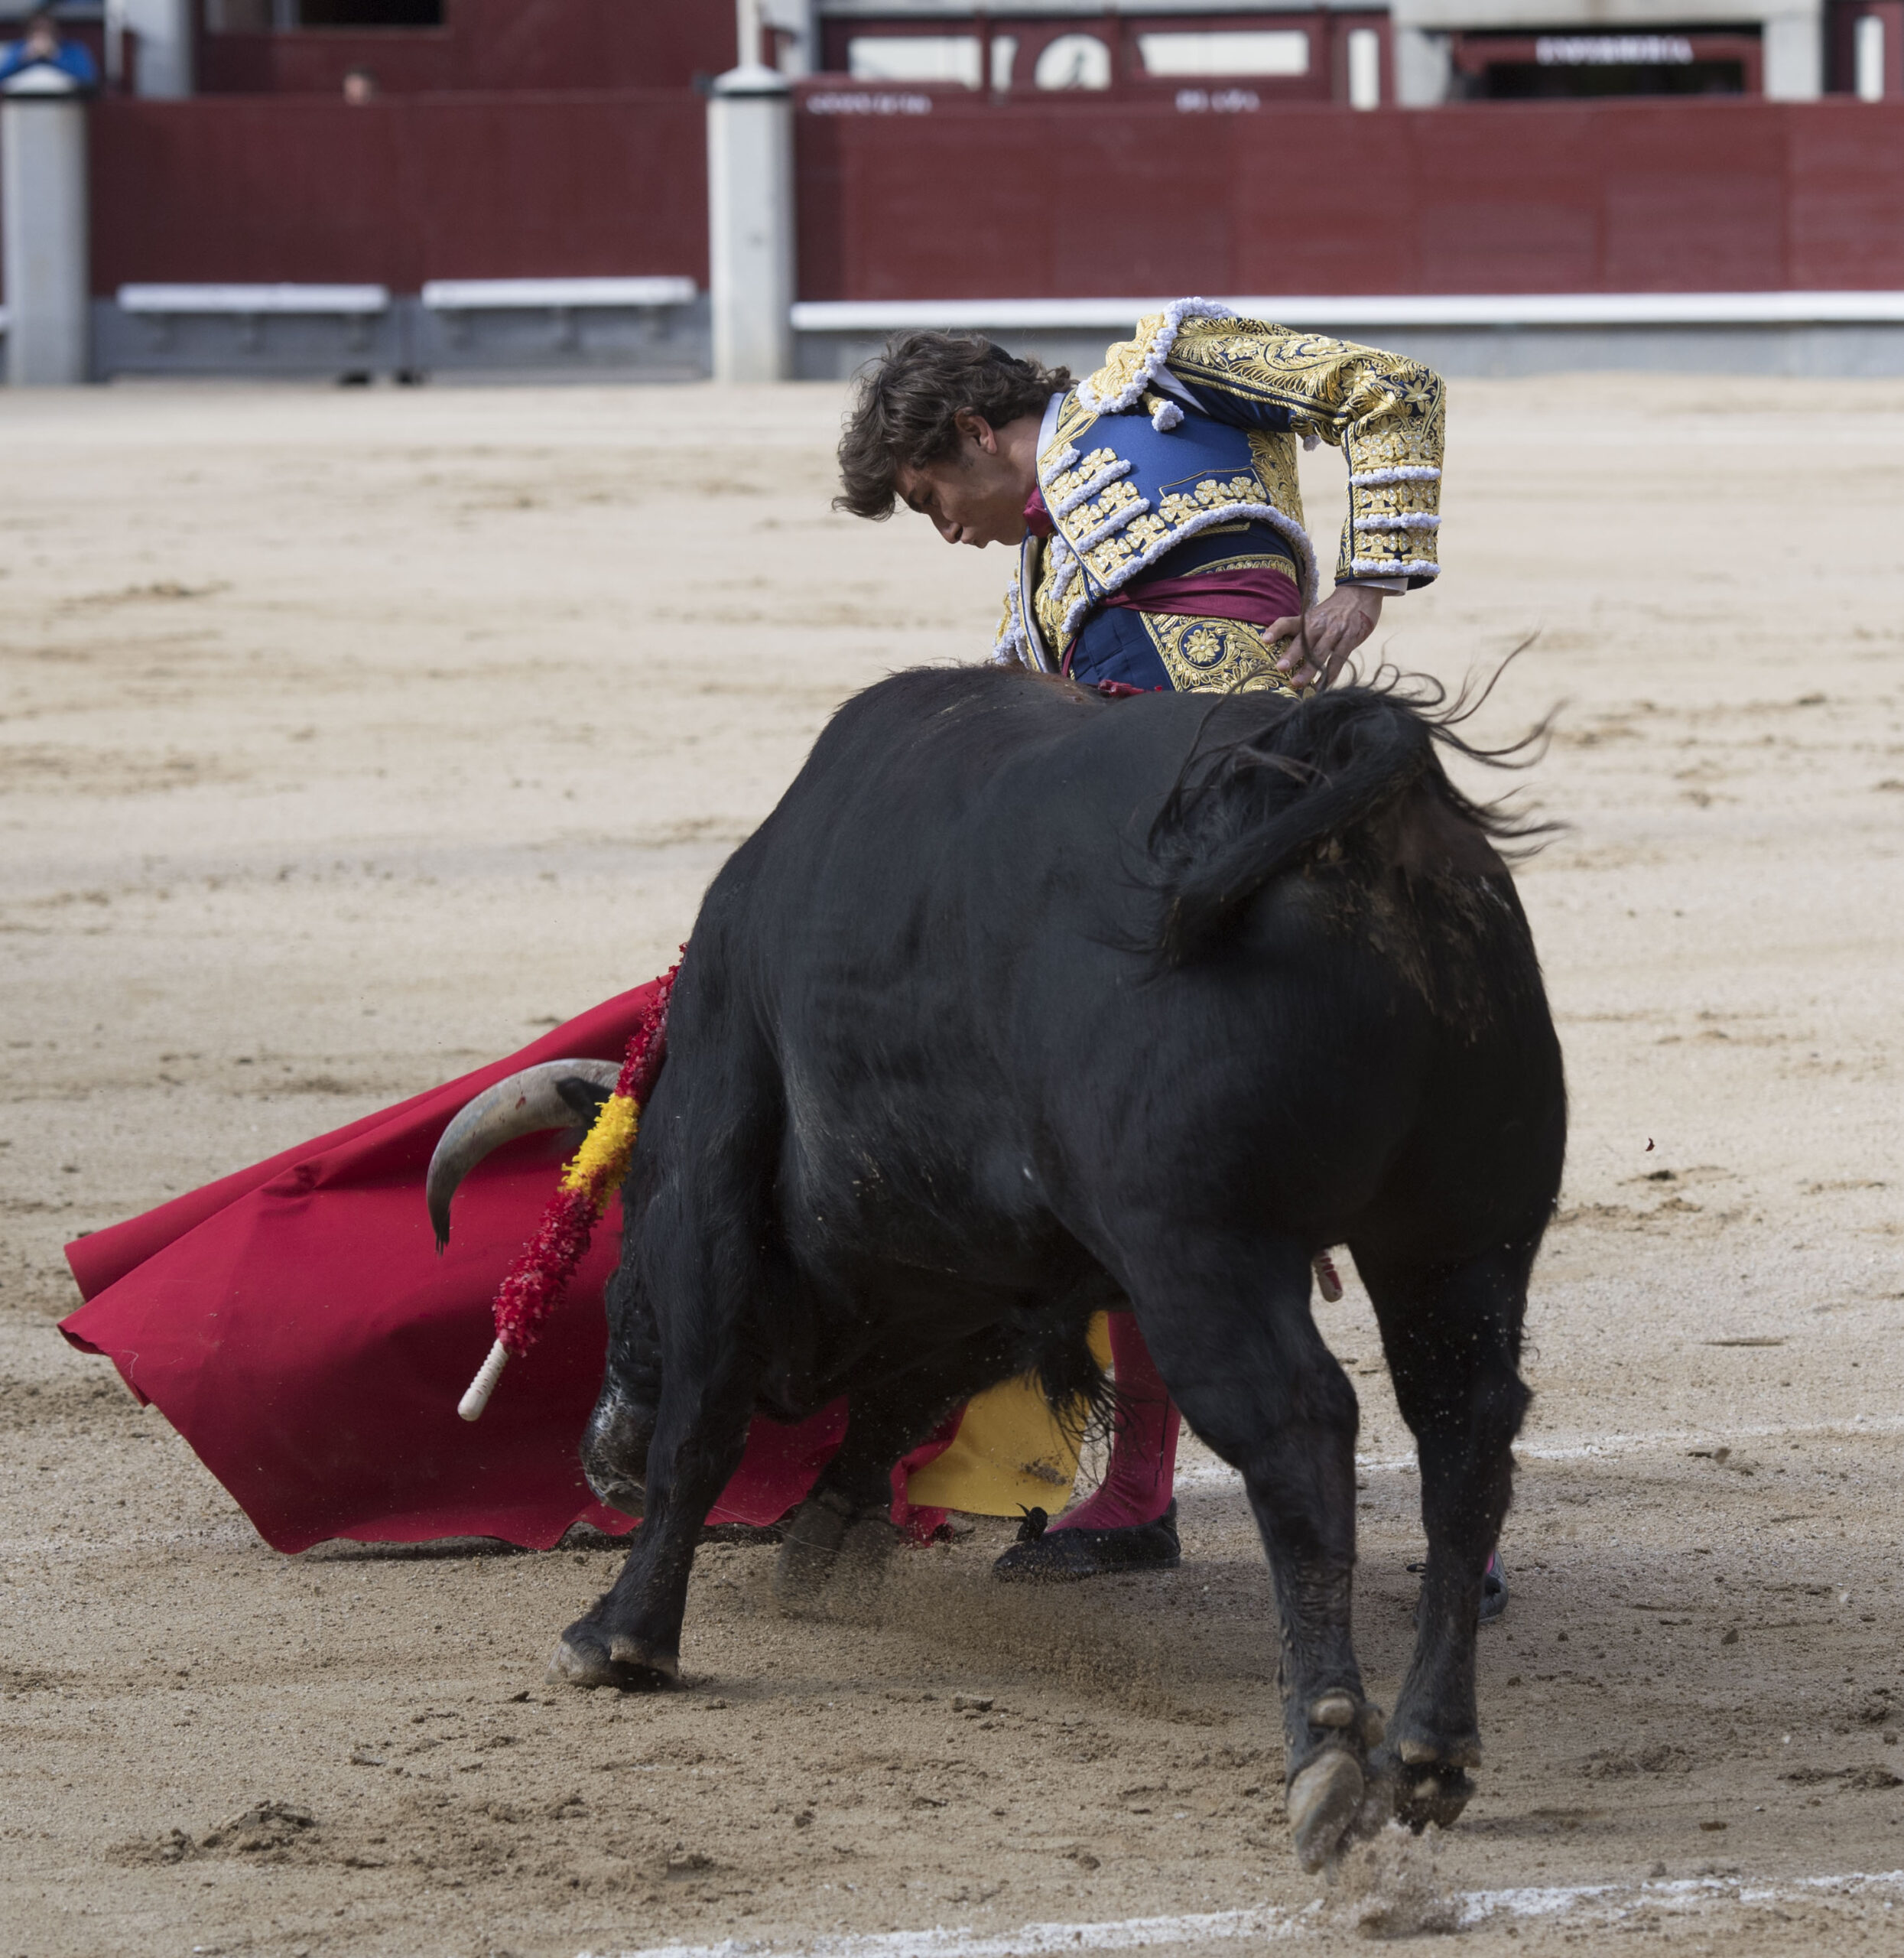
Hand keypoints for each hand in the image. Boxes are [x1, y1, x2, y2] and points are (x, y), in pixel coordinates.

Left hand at [1268, 584, 1383, 690]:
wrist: (1360, 594)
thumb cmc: (1332, 611)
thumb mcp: (1314, 615)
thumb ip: (1300, 630)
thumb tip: (1277, 649)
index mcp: (1306, 619)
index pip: (1287, 622)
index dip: (1276, 630)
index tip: (1265, 640)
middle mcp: (1318, 625)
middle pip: (1303, 641)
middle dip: (1292, 655)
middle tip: (1280, 668)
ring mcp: (1335, 631)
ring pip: (1320, 652)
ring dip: (1308, 669)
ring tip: (1297, 683)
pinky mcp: (1350, 638)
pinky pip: (1339, 659)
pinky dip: (1330, 674)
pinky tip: (1322, 686)